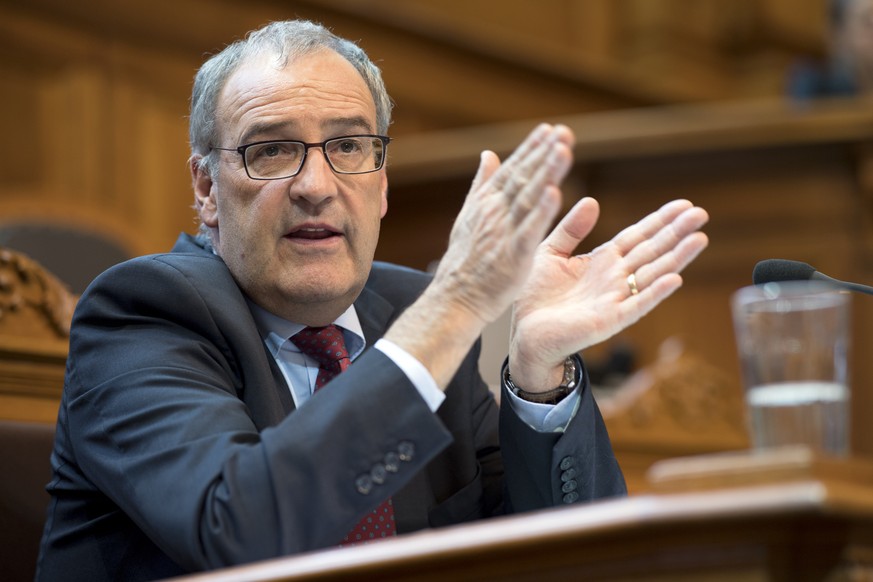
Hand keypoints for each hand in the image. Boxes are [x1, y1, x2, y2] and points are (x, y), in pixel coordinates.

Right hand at [428, 123, 574, 324]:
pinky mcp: (513, 255)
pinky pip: (529, 230)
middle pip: (523, 177)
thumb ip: (482, 185)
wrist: (453, 299)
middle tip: (563, 132)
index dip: (531, 149)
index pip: (512, 170)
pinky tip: (555, 194)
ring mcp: (503, 233)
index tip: (550, 129)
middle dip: (543, 153)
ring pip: (528, 197)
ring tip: (563, 150)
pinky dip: (542, 212)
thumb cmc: (463, 262)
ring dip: (546, 172)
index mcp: (486, 203)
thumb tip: (489, 154)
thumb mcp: (469, 216)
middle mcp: (494, 212)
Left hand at [508, 197, 709, 391]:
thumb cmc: (535, 298)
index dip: (659, 220)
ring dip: (677, 257)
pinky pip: (637, 305)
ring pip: (652, 275)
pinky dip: (655, 292)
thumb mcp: (550, 252)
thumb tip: (592, 200)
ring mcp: (615, 300)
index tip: (684, 204)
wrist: (524, 335)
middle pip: (652, 251)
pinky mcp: (609, 321)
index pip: (637, 236)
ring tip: (700, 238)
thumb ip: (570, 229)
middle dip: (676, 233)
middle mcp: (615, 279)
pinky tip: (675, 279)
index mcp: (602, 261)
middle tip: (701, 213)